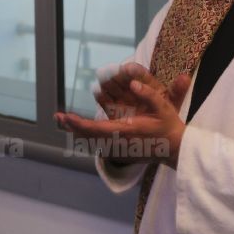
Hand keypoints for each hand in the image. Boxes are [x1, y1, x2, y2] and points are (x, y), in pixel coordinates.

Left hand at [55, 69, 191, 167]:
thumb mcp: (164, 107)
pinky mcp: (121, 150)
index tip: (66, 117)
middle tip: (58, 117)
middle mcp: (120, 142)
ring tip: (63, 121)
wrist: (176, 149)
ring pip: (93, 141)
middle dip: (72, 126)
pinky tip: (79, 129)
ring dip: (77, 131)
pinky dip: (87, 135)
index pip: (97, 129)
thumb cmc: (169, 127)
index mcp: (127, 131)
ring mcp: (120, 148)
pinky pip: (99, 143)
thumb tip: (133, 82)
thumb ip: (149, 94)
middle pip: (90, 137)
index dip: (80, 124)